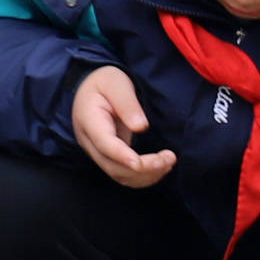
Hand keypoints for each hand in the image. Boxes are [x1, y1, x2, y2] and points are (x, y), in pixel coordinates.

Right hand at [69, 67, 177, 186]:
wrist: (91, 88)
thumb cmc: (105, 82)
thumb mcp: (116, 83)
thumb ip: (127, 103)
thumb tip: (141, 127)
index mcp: (89, 121)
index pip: (105, 144)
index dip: (123, 156)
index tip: (141, 163)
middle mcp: (90, 142)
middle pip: (113, 166)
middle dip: (143, 168)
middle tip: (170, 158)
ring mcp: (98, 152)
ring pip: (119, 175)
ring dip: (145, 175)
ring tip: (168, 162)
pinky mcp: (109, 157)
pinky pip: (123, 175)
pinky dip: (142, 177)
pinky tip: (159, 168)